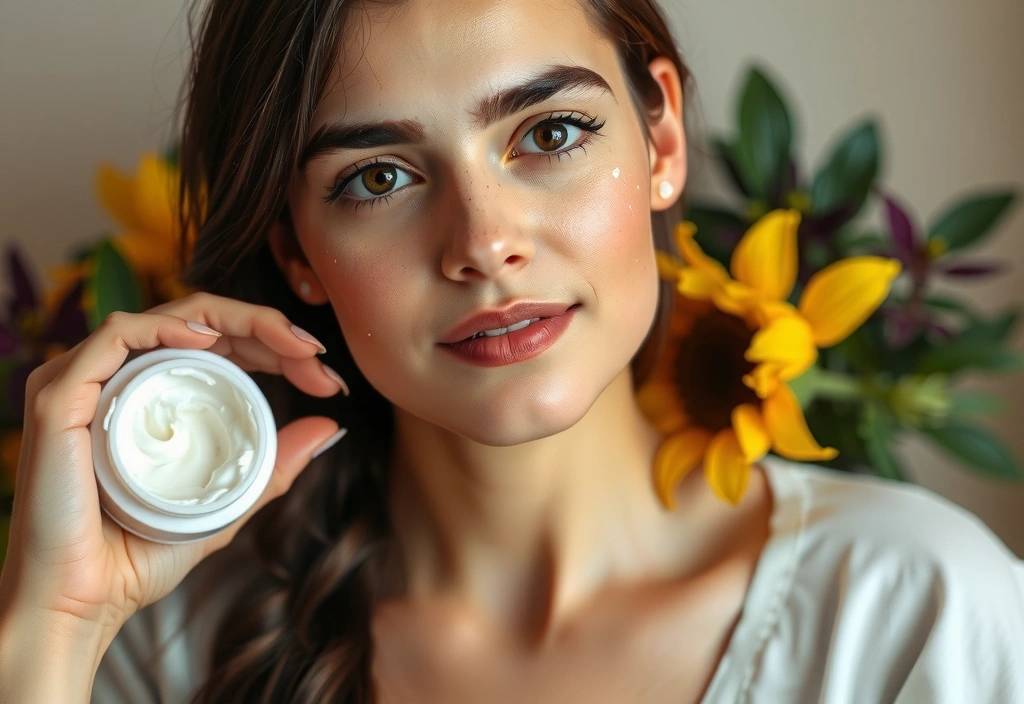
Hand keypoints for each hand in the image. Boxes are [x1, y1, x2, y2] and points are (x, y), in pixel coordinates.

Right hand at [0, 292, 347, 635]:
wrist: (82, 604)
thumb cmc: (139, 555)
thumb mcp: (226, 501)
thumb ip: (271, 464)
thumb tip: (328, 428)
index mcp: (150, 393)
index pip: (217, 342)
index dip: (275, 343)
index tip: (325, 376)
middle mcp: (117, 377)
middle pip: (200, 322)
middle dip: (270, 329)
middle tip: (318, 359)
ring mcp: (86, 381)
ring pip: (168, 318)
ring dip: (239, 322)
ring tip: (291, 349)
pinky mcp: (61, 395)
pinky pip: (115, 335)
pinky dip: (166, 328)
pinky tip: (211, 340)